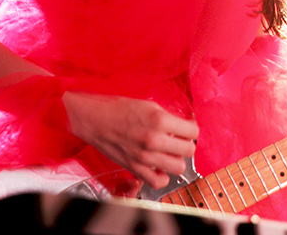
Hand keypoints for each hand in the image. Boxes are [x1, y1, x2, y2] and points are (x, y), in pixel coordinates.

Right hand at [62, 91, 198, 189]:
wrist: (94, 119)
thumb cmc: (118, 108)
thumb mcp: (148, 105)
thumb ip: (168, 116)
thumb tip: (185, 123)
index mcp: (159, 120)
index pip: (193, 131)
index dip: (191, 129)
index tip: (187, 128)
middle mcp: (154, 140)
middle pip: (189, 150)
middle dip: (186, 144)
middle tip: (179, 140)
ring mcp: (145, 157)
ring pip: (178, 167)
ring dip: (176, 159)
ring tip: (169, 153)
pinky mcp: (135, 168)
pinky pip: (158, 181)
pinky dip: (162, 176)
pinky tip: (159, 166)